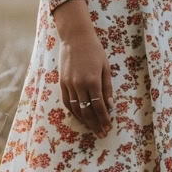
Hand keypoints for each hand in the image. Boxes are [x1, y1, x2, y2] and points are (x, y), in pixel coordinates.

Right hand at [54, 0, 113, 138]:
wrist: (75, 37)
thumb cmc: (94, 50)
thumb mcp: (106, 67)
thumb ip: (107, 88)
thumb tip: (109, 105)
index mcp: (93, 81)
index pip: (99, 106)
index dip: (104, 119)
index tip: (108, 128)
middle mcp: (80, 85)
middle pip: (87, 111)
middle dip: (95, 125)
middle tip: (101, 134)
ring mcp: (69, 85)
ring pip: (76, 109)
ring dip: (85, 121)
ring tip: (92, 129)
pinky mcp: (62, 83)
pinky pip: (68, 102)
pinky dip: (74, 112)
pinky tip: (80, 118)